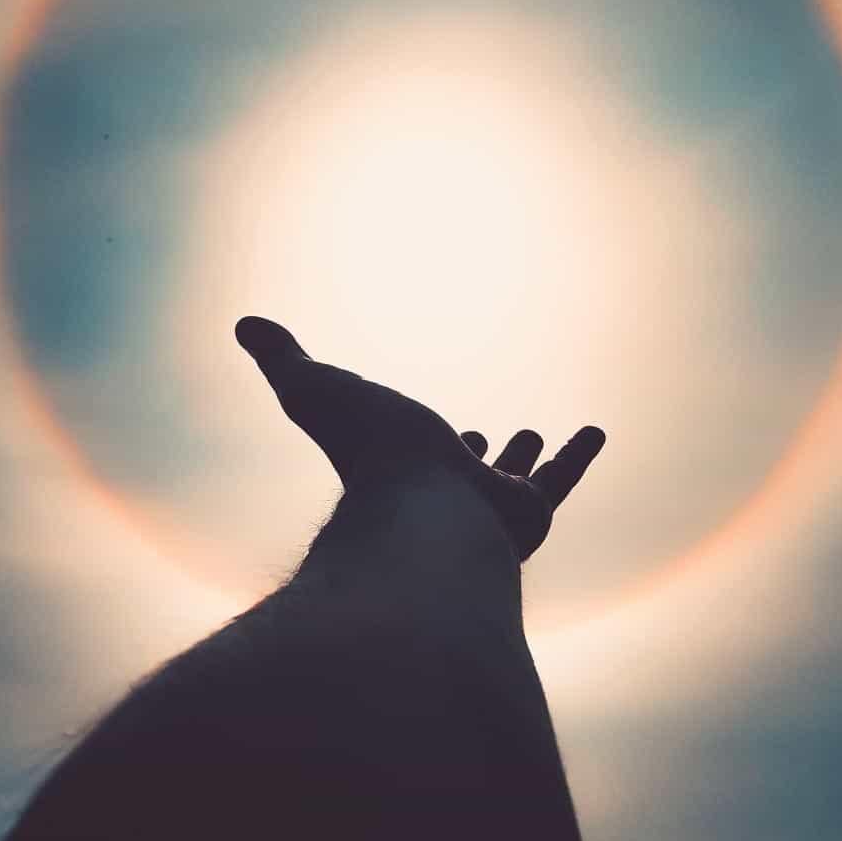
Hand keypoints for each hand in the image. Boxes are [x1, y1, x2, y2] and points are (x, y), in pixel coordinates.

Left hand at [236, 317, 604, 560]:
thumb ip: (285, 359)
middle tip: (480, 437)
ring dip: (524, 460)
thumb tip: (245, 323)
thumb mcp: (316, 389)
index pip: (409, 449)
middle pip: (457, 475)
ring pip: (511, 484)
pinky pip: (558, 483)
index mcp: (395, 468)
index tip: (434, 426)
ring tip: (538, 434)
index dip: (417, 434)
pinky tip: (597, 431)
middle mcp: (438, 496)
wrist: (421, 514)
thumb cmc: (369, 453)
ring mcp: (481, 513)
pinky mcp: (525, 516)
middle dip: (470, 457)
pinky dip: (579, 456)